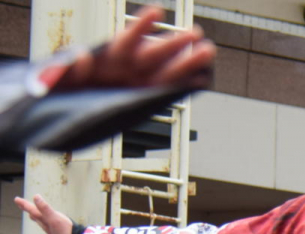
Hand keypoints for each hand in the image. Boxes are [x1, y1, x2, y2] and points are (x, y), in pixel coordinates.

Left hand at [14, 195, 73, 233]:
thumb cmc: (65, 230)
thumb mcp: (54, 217)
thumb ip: (44, 208)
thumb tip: (35, 197)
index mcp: (43, 220)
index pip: (32, 210)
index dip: (24, 204)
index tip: (16, 199)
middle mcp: (46, 224)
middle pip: (34, 215)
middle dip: (27, 209)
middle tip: (20, 203)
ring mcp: (52, 227)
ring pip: (40, 220)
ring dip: (34, 214)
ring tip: (31, 211)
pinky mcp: (59, 230)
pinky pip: (48, 223)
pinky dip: (44, 219)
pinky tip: (48, 220)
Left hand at [53, 6, 214, 93]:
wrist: (64, 110)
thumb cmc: (61, 90)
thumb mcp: (58, 79)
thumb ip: (67, 68)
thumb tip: (80, 56)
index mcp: (106, 60)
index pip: (127, 40)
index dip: (141, 27)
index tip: (155, 12)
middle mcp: (125, 69)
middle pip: (154, 54)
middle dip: (175, 44)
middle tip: (195, 33)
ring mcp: (138, 82)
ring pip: (166, 71)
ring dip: (187, 62)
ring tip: (207, 51)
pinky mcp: (144, 97)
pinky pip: (166, 91)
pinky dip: (183, 86)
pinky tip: (200, 81)